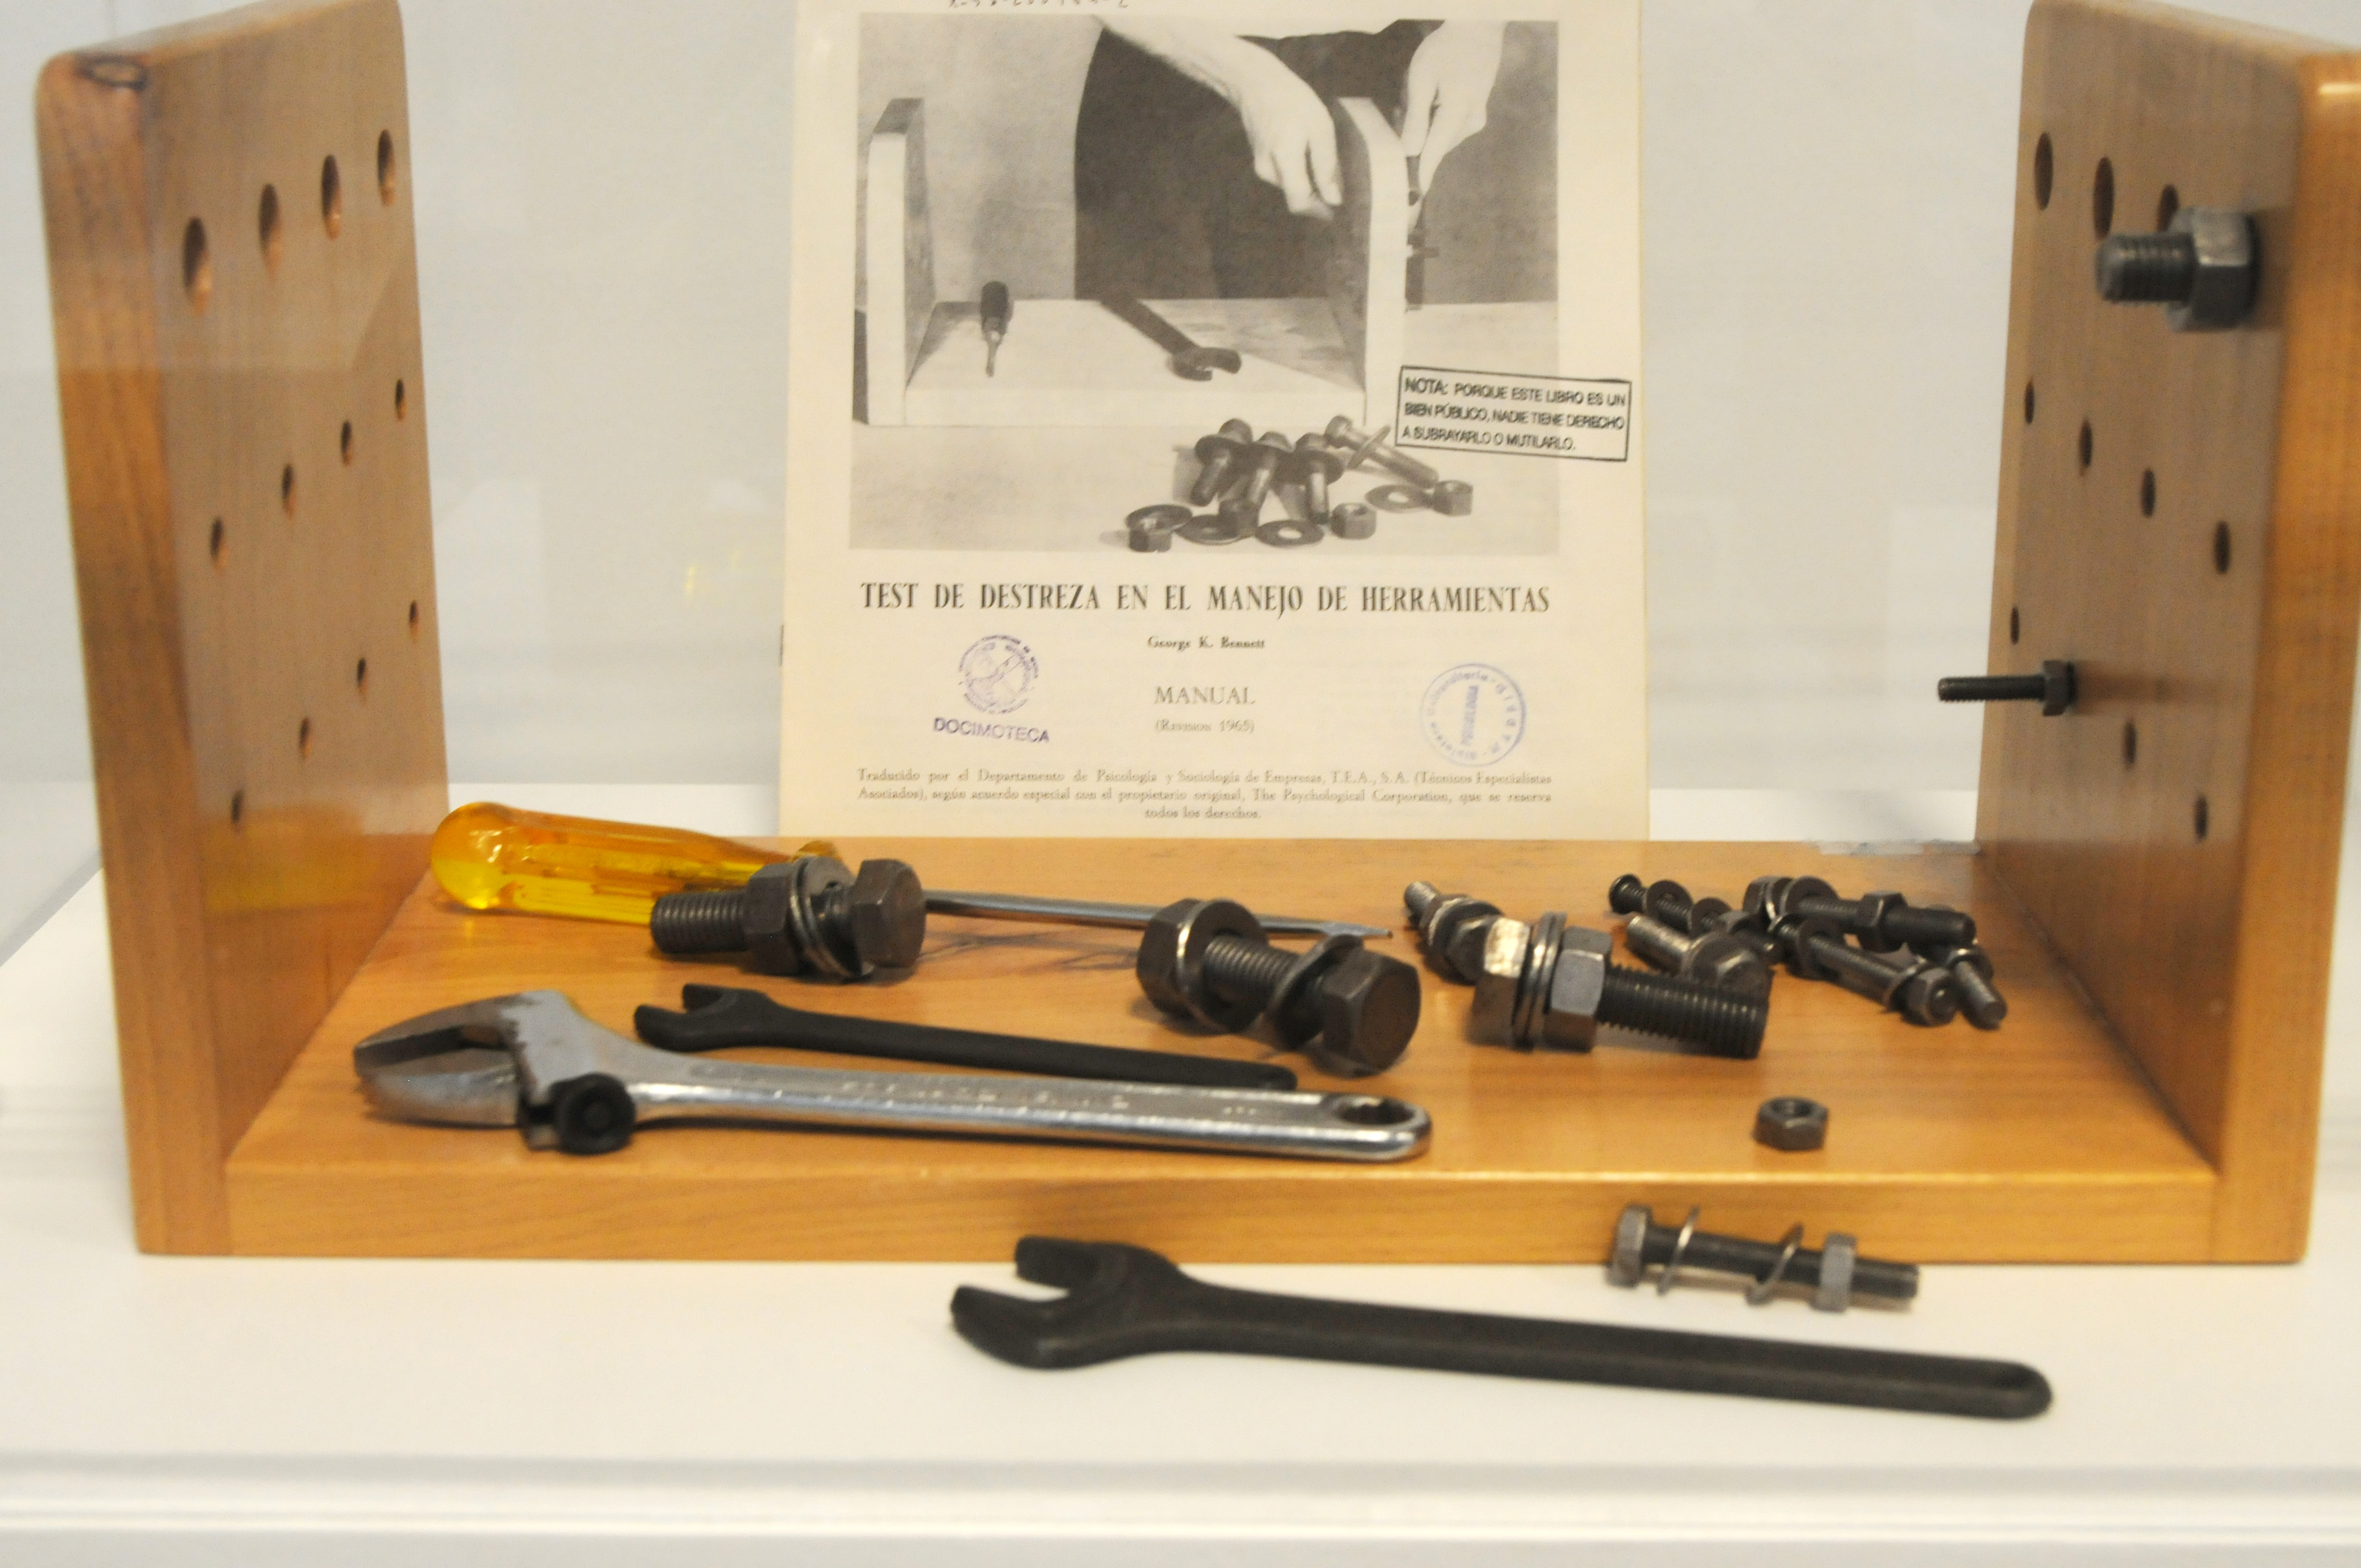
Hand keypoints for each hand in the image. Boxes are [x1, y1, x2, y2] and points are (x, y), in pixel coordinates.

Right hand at [1101, 20, 1341, 216]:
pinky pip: (1283, 176)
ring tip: (1323, 162)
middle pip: (1296, 197)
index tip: (1335, 211)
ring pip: (1290, 186)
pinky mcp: (1259, 161)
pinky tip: (1307, 153)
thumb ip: (1326, 165)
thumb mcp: (1319, 127)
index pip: (1299, 202)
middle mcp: (1268, 170)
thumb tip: (1333, 199)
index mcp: (1284, 160)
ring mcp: (1261, 167)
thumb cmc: (1292, 100)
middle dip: (1316, 197)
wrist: (1255, 82)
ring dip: (1308, 182)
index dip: (1318, 212)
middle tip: (1337, 185)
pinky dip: (1298, 172)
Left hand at [1401, 22, 1505, 188]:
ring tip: (1422, 94)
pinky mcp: (1476, 114)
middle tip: (1404, 106)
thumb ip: (1415, 118)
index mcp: (1457, 113)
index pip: (1434, 153)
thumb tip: (1409, 151)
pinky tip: (1433, 95)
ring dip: (1425, 126)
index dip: (1421, 175)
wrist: (1478, 29)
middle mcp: (1471, 122)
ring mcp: (1476, 119)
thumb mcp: (1422, 78)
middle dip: (1416, 137)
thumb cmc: (1447, 48)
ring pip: (1441, 137)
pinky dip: (1435, 119)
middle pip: (1435, 145)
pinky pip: (1449, 127)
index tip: (1412, 198)